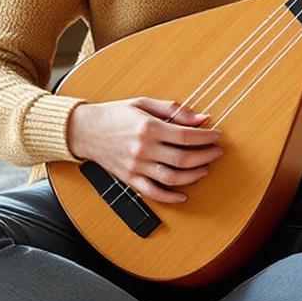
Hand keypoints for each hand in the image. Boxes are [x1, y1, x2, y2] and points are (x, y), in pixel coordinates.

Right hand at [66, 98, 220, 203]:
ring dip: (194, 175)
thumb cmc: (114, 115)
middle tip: (216, 152)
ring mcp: (136, 166)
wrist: (84, 130)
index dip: (205, 137)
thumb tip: (199, 118)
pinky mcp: (130, 178)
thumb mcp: (143, 103)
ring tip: (205, 168)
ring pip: (172, 177)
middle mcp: (143, 148)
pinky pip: (153, 193)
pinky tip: (183, 195)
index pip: (185, 135)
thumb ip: (173, 109)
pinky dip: (171, 198)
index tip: (216, 136)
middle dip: (205, 156)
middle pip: (183, 158)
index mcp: (148, 127)